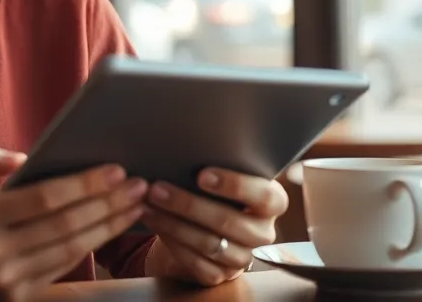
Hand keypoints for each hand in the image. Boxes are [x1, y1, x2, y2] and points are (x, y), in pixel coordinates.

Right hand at [0, 137, 146, 300]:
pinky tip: (110, 230)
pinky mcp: (14, 298)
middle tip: (140, 184)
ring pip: (70, 250)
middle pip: (65, 225)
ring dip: (109, 227)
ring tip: (136, 206)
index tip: (115, 169)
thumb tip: (24, 156)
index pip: (43, 199)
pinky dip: (90, 248)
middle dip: (108, 204)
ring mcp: (5, 281)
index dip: (84, 184)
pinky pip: (61, 269)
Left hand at [141, 169, 286, 286]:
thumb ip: (216, 164)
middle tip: (157, 188)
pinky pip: (197, 263)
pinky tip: (155, 223)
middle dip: (188, 204)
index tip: (202, 175)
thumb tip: (185, 146)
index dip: (235, 186)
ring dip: (173, 223)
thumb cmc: (215, 190)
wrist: (205, 224)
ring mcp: (243, 257)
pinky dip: (172, 242)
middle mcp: (263, 232)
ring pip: (209, 243)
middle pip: (229, 221)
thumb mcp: (223, 175)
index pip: (265, 196)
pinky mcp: (221, 275)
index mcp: (272, 202)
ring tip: (149, 205)